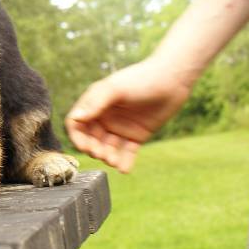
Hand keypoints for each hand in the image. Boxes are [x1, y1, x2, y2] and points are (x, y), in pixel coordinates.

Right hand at [65, 56, 192, 172]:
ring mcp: (119, 127)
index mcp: (94, 104)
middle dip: (94, 150)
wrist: (172, 80)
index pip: (77, 124)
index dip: (78, 137)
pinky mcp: (135, 136)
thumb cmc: (141, 79)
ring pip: (107, 148)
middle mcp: (104, 117)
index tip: (86, 147)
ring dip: (108, 157)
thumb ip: (95, 103)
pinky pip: (126, 152)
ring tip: (115, 161)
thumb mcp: (115, 89)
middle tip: (103, 155)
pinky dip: (124, 162)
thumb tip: (76, 119)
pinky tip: (125, 168)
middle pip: (90, 139)